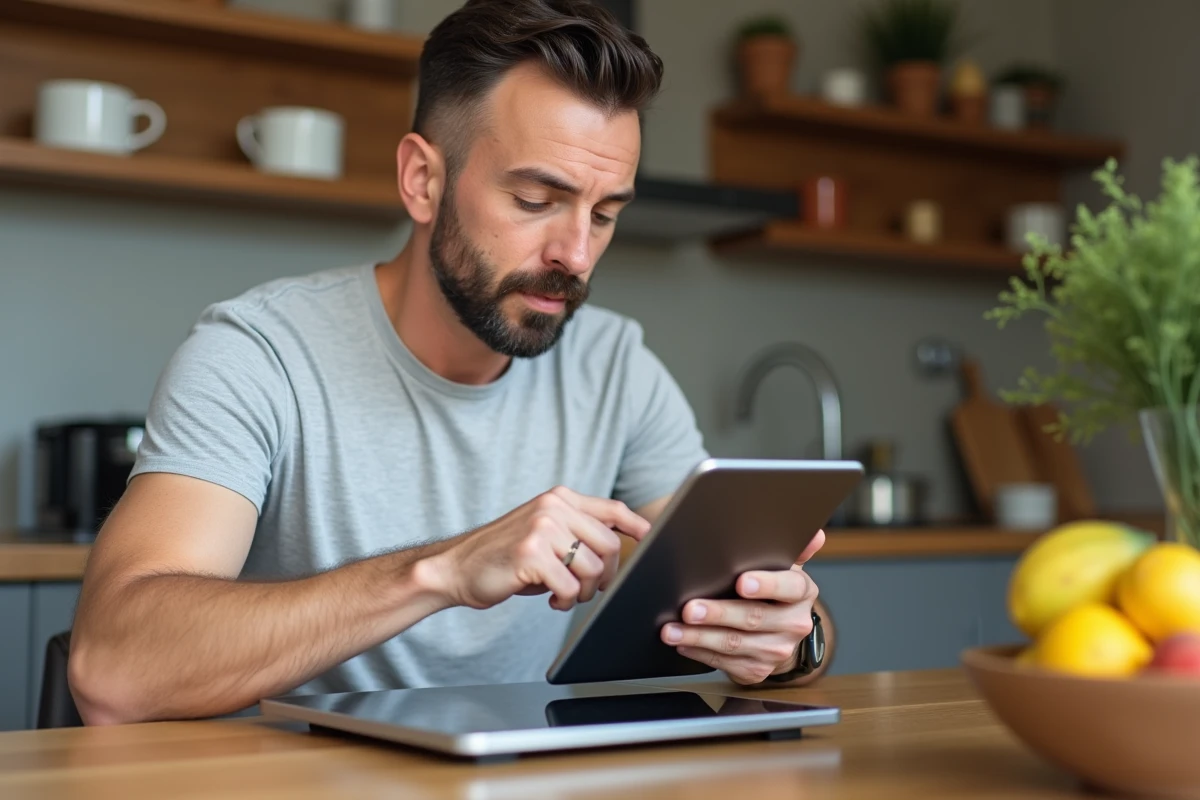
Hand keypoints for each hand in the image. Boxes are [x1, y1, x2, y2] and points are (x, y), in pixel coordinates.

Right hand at [422, 487, 650, 611]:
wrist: (456, 568)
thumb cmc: (503, 556)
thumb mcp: (543, 534)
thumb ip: (575, 534)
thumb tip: (618, 551)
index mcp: (558, 499)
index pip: (611, 508)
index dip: (635, 525)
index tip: (649, 538)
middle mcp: (552, 508)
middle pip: (609, 544)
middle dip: (606, 575)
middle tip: (587, 589)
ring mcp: (542, 528)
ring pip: (592, 568)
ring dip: (583, 591)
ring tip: (564, 594)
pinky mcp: (531, 554)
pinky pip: (569, 585)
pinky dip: (565, 599)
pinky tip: (551, 599)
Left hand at [661, 530, 824, 684]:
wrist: (781, 633)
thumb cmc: (774, 591)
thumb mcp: (783, 566)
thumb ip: (791, 548)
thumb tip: (814, 533)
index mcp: (801, 591)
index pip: (788, 586)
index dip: (766, 584)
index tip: (741, 582)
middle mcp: (794, 623)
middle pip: (754, 618)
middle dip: (718, 614)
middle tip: (689, 609)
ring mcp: (777, 650)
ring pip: (734, 644)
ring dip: (700, 637)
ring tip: (671, 630)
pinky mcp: (757, 670)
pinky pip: (725, 662)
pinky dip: (699, 652)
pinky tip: (682, 642)